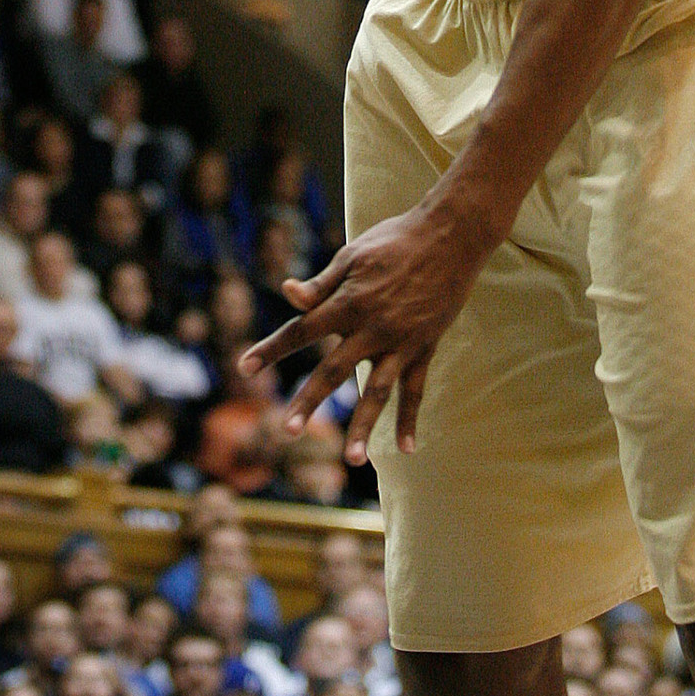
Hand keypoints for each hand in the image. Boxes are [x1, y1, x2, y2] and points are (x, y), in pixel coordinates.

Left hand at [241, 190, 497, 464]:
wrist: (451, 236)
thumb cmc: (394, 240)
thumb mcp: (352, 256)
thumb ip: (321, 284)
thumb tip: (287, 293)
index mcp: (348, 302)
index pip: (301, 330)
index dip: (272, 349)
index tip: (244, 368)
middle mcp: (372, 328)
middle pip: (334, 371)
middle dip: (309, 401)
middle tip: (286, 431)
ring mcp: (401, 342)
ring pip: (378, 392)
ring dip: (364, 427)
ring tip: (352, 459)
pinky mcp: (425, 347)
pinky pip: (416, 389)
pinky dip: (410, 419)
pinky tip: (406, 449)